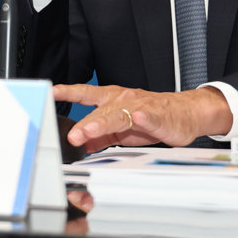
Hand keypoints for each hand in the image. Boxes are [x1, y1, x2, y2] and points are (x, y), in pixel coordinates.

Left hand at [54, 84, 231, 153]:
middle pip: (100, 111)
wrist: (185, 113)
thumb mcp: (121, 129)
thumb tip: (80, 145)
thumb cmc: (152, 118)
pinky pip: (148, 118)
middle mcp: (122, 100)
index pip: (85, 94)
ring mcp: (139, 107)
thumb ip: (100, 136)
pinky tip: (138, 118)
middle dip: (85, 124)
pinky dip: (142, 118)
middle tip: (72, 136)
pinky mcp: (157, 117)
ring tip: (91, 130)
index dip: (68, 92)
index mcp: (112, 100)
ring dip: (103, 122)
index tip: (52, 92)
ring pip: (118, 115)